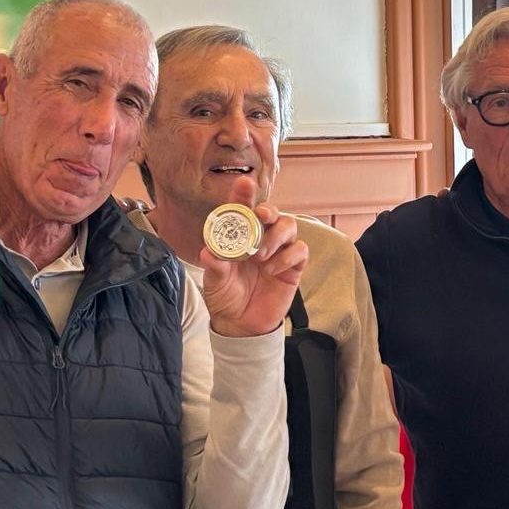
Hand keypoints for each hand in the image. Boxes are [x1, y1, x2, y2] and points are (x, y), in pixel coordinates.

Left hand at [199, 176, 309, 336]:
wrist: (241, 325)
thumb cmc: (226, 297)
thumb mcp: (214, 282)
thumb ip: (215, 267)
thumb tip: (209, 253)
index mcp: (239, 236)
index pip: (243, 209)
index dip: (245, 194)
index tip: (244, 183)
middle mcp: (261, 238)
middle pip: (272, 212)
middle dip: (268, 210)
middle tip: (260, 217)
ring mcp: (279, 251)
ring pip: (289, 226)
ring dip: (276, 236)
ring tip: (261, 256)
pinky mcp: (293, 267)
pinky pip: (299, 250)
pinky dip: (287, 257)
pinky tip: (272, 270)